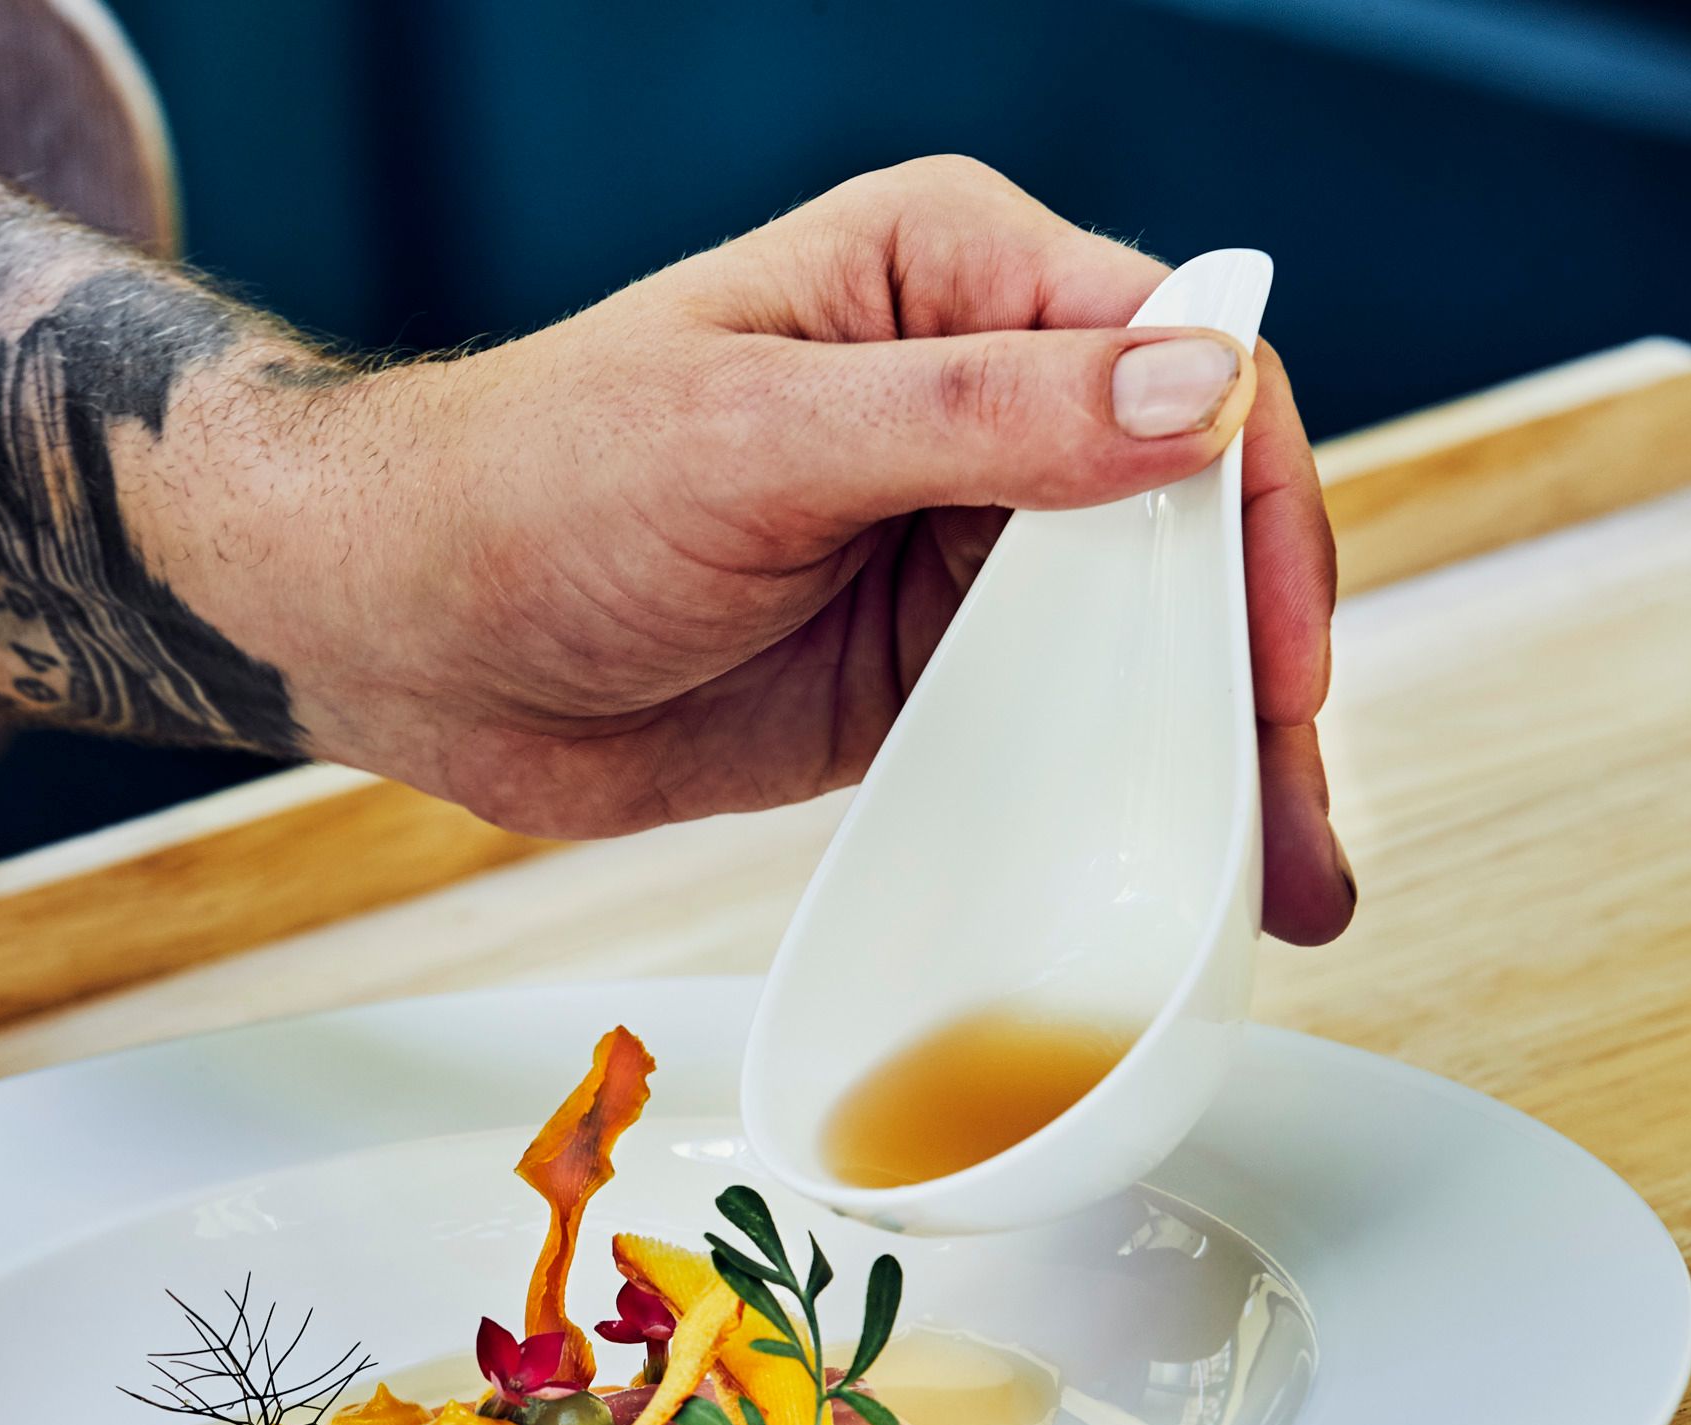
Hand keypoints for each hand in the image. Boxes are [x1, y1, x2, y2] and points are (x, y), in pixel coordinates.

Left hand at [169, 156, 1352, 945]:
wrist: (399, 630)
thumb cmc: (528, 482)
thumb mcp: (752, 434)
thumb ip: (977, 416)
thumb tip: (1195, 387)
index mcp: (951, 278)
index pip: (1177, 357)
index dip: (1247, 500)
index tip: (1269, 645)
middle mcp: (981, 401)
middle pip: (1189, 515)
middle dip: (1259, 656)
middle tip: (1292, 808)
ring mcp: (956, 544)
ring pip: (1143, 633)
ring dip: (1211, 749)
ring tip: (1278, 880)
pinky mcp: (918, 668)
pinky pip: (1053, 722)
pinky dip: (1114, 793)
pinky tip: (1170, 874)